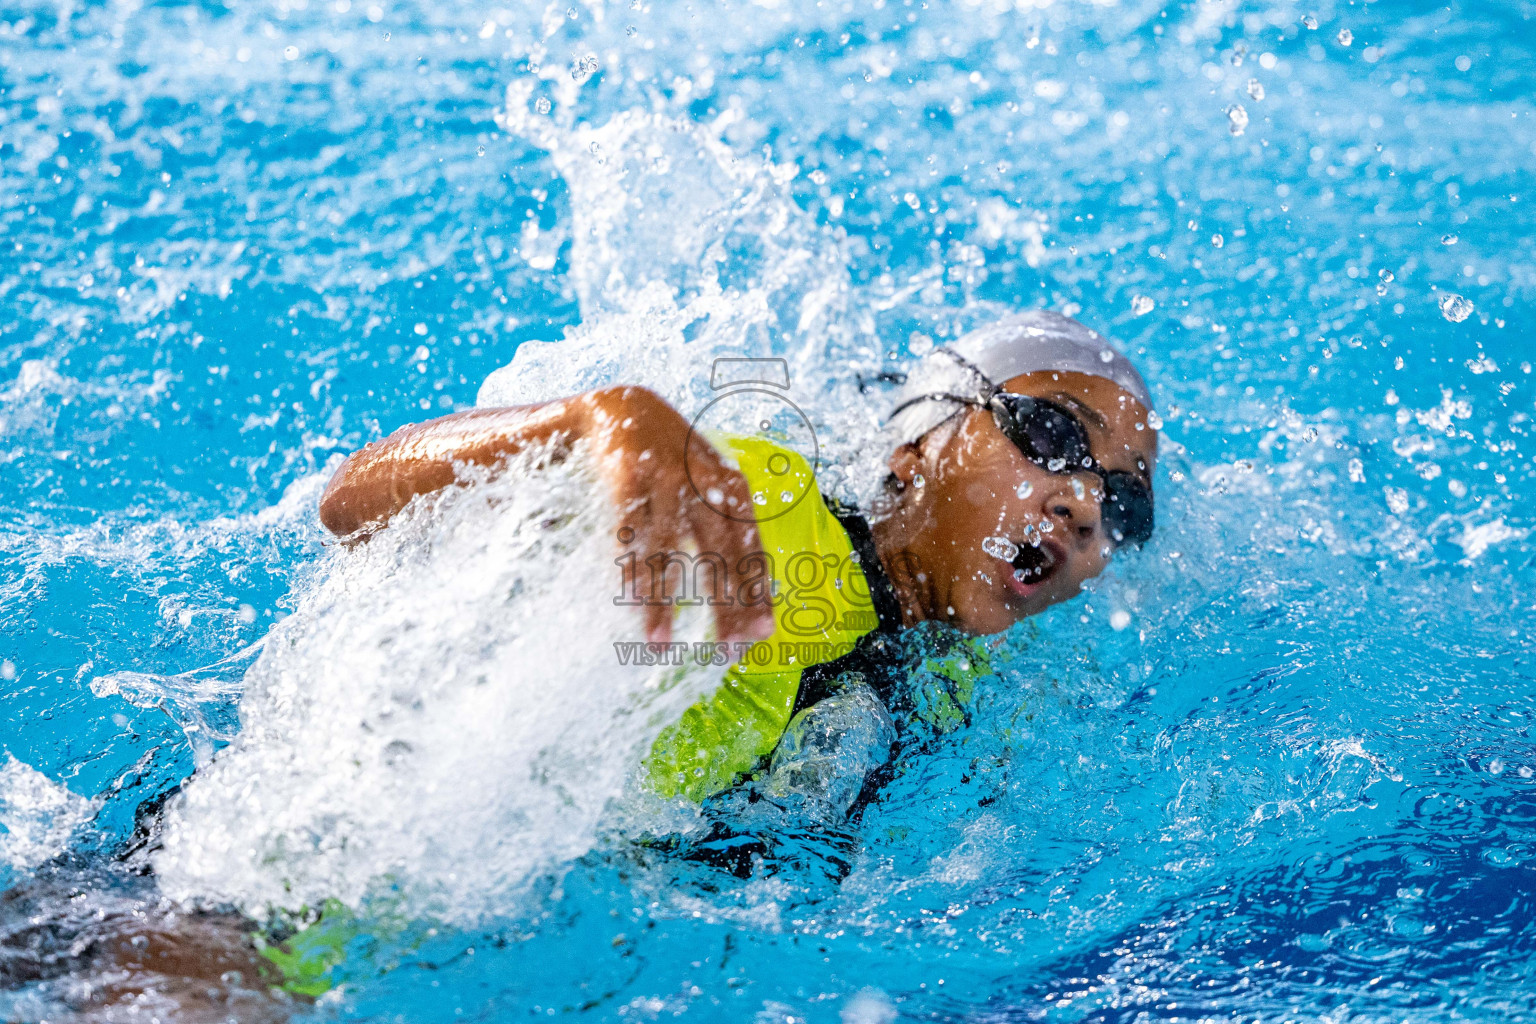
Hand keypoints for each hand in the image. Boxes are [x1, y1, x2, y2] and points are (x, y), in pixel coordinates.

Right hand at [586, 387, 775, 646]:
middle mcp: (706, 483)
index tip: (762, 635)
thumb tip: (749, 587)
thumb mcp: (706, 483)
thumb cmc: (670, 458)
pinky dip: (632, 567)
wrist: (622, 405)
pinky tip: (632, 600)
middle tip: (727, 652)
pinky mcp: (627, 475)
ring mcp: (666, 477)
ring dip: (662, 602)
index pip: (751, 550)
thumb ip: (725, 524)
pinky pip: (631, 531)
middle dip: (725, 606)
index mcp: (731, 489)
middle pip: (720, 555)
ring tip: (661, 645)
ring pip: (668, 551)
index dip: (757, 592)